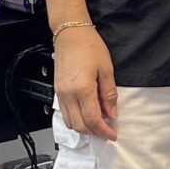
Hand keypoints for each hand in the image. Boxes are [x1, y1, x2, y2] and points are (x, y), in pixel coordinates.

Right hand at [55, 25, 118, 140]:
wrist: (70, 34)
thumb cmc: (89, 46)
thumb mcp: (106, 70)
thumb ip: (109, 94)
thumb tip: (112, 113)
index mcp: (82, 89)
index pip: (93, 120)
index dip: (104, 131)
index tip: (112, 134)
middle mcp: (68, 94)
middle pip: (80, 126)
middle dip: (94, 133)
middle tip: (107, 131)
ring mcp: (60, 94)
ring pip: (70, 122)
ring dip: (84, 127)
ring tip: (98, 123)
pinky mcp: (57, 91)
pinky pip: (64, 113)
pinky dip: (76, 119)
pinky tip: (86, 113)